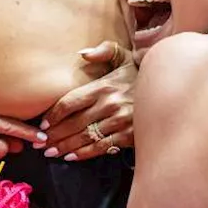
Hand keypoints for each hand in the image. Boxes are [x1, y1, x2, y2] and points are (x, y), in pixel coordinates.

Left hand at [39, 41, 134, 160]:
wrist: (169, 90)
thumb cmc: (141, 73)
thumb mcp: (124, 56)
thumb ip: (103, 51)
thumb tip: (82, 54)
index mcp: (104, 86)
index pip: (70, 102)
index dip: (54, 114)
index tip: (43, 123)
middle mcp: (110, 104)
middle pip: (73, 123)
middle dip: (54, 135)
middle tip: (39, 143)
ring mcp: (120, 122)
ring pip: (85, 137)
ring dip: (64, 146)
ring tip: (50, 152)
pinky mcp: (129, 136)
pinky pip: (101, 147)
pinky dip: (84, 154)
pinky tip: (70, 157)